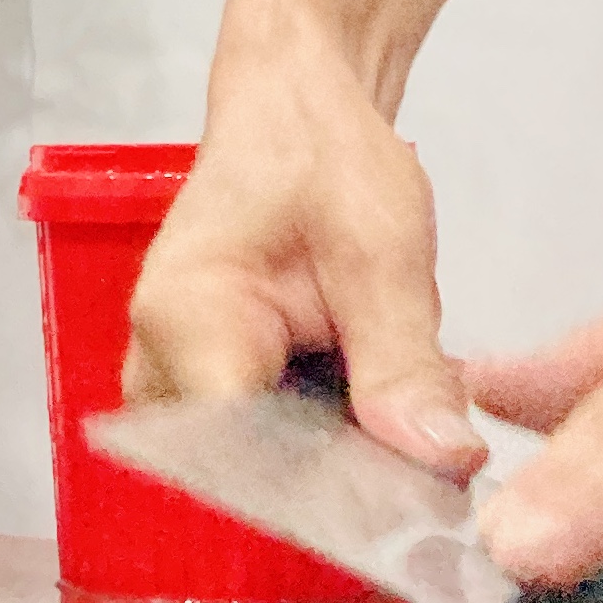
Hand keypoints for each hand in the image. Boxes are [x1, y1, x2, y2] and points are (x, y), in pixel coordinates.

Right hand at [122, 43, 482, 474]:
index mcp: (187, 320)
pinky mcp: (208, 395)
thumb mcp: (384, 251)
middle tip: (436, 442)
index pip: (247, 460)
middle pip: (258, 478)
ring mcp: (177, 387)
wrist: (295, 110)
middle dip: (357, 479)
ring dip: (352, 460)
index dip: (337, 493)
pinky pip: (275, 452)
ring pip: (273, 474)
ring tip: (408, 400)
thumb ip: (404, 364)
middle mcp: (160, 368)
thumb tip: (441, 462)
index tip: (416, 493)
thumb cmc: (321, 153)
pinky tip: (380, 400)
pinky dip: (337, 439)